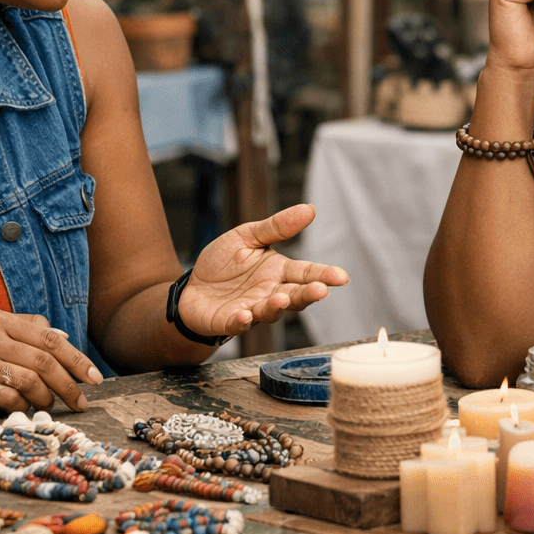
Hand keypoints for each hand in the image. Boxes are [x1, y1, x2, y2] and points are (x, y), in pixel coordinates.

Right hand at [0, 310, 103, 411]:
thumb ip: (28, 328)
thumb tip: (65, 340)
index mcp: (0, 319)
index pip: (49, 338)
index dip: (76, 359)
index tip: (95, 377)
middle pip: (44, 362)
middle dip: (69, 384)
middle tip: (81, 401)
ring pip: (29, 382)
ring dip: (46, 398)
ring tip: (48, 403)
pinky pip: (9, 400)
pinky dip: (23, 407)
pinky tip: (24, 408)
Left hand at [177, 204, 348, 336]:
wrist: (192, 287)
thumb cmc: (223, 263)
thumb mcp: (247, 237)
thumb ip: (276, 227)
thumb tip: (310, 209)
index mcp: (277, 271)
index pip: (305, 272)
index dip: (324, 275)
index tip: (341, 277)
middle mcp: (270, 293)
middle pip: (295, 295)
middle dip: (308, 294)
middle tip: (320, 291)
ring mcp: (252, 309)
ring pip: (271, 311)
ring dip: (277, 306)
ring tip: (281, 298)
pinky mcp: (229, 321)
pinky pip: (237, 324)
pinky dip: (242, 321)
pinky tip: (244, 314)